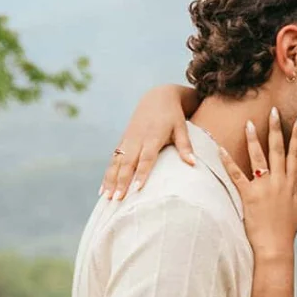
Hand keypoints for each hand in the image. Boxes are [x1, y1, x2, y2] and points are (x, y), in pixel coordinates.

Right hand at [101, 83, 195, 199]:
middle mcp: (137, 139)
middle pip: (127, 163)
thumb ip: (185, 146)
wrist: (157, 97)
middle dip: (121, 181)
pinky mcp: (122, 141)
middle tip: (117, 199)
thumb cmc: (173, 116)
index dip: (141, 173)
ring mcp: (127, 140)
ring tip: (107, 198)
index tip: (137, 189)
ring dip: (110, 180)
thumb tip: (193, 163)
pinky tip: (103, 190)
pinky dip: (107, 175)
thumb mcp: (182, 128)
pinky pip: (112, 161)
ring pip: (116, 163)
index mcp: (152, 136)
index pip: (146, 158)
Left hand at [225, 106, 296, 254]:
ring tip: (249, 124)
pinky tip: (220, 149)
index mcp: (291, 183)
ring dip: (253, 140)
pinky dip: (228, 162)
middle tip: (274, 110)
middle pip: (278, 150)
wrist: (275, 247)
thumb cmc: (287, 229)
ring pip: (258, 159)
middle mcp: (279, 182)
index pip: (296, 154)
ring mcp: (263, 188)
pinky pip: (237, 175)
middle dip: (276, 129)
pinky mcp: (248, 196)